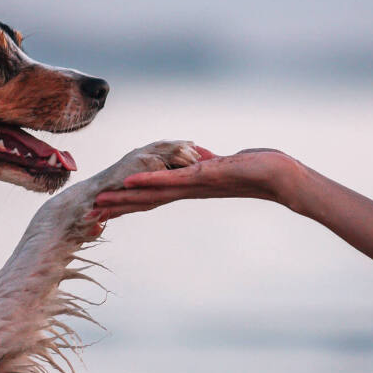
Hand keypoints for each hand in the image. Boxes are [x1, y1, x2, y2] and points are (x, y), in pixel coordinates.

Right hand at [89, 147, 305, 219]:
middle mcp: (189, 191)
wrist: (281, 177)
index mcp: (192, 188)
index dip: (131, 201)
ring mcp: (193, 186)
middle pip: (147, 200)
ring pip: (152, 193)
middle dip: (119, 206)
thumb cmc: (259, 169)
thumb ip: (209, 162)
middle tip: (91, 214)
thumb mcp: (226, 164)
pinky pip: (169, 181)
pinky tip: (129, 184)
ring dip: (125, 198)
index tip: (108, 208)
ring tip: (100, 202)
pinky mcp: (200, 179)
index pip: (156, 196)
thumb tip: (202, 158)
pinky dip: (148, 182)